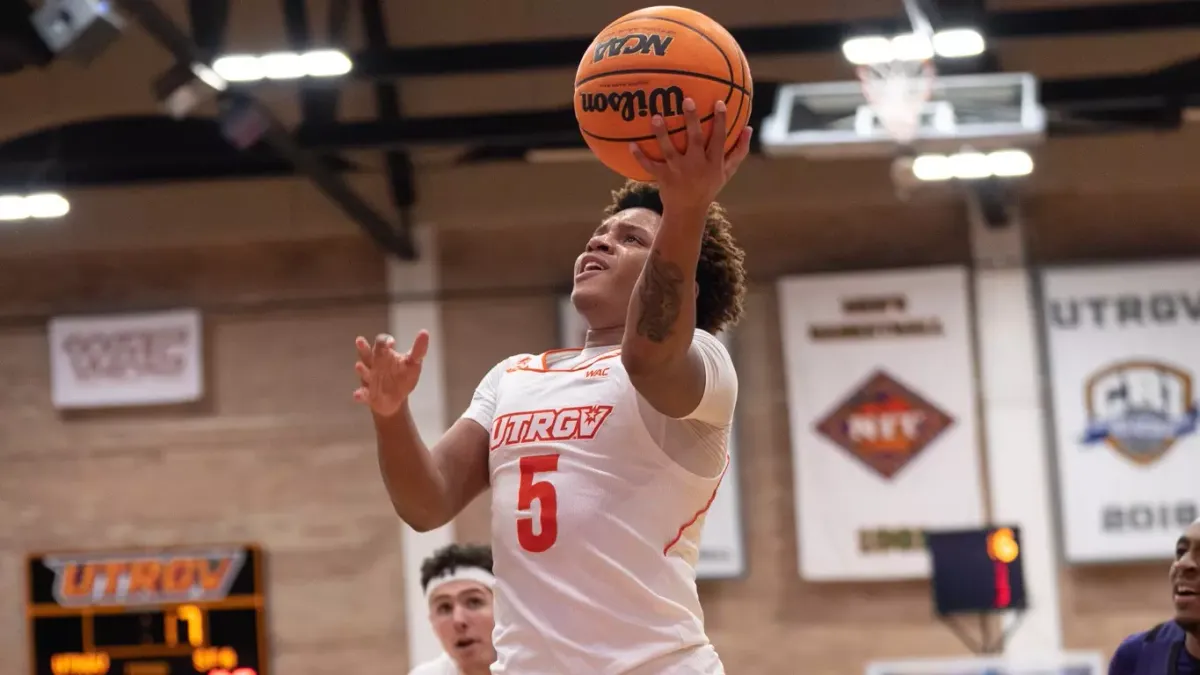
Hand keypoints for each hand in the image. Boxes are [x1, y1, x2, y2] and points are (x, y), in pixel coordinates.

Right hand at [353, 331, 429, 417]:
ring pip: (363, 372)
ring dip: (361, 369)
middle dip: (363, 348)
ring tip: (359, 366)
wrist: (396, 399)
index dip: (385, 341)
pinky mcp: (368, 395)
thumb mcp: (413, 363)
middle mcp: (374, 364)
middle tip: (360, 340)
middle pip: (366, 354)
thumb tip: (425, 332)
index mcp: (384, 354)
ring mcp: (369, 379)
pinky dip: (360, 395)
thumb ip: (418, 349)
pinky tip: (358, 395)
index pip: (382, 342)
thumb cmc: (403, 377)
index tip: (391, 343)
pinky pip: (362, 395)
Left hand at [630, 98, 751, 210]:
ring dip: (662, 134)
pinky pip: (650, 166)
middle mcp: (696, 166)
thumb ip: (739, 151)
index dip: (720, 121)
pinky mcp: (663, 177)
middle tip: (687, 100)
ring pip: (669, 150)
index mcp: (713, 163)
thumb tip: (749, 128)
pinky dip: (640, 157)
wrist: (688, 211)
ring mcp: (678, 171)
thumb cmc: (709, 187)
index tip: (719, 103)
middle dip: (691, 120)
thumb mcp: (727, 172)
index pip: (719, 139)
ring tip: (656, 117)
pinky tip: (631, 144)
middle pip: (694, 140)